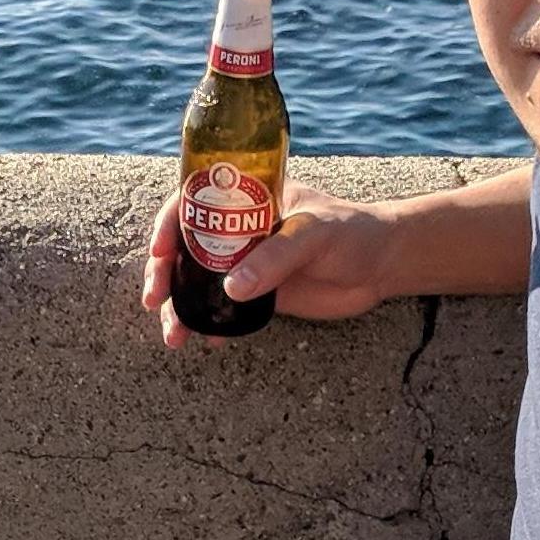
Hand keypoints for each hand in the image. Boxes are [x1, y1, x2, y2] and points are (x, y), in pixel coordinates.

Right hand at [138, 189, 400, 349]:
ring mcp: (248, 263)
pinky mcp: (261, 294)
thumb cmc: (354, 232)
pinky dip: (213, 326)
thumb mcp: (315, 235)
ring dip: (181, 309)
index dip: (169, 225)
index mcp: (247, 198)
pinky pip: (225, 310)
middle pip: (186, 248)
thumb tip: (232, 288)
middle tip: (155, 299)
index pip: (194, 202)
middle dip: (164, 274)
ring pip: (200, 283)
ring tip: (175, 337)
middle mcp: (240, 229)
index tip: (160, 251)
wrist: (385, 265)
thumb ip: (275, 258)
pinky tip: (210, 341)